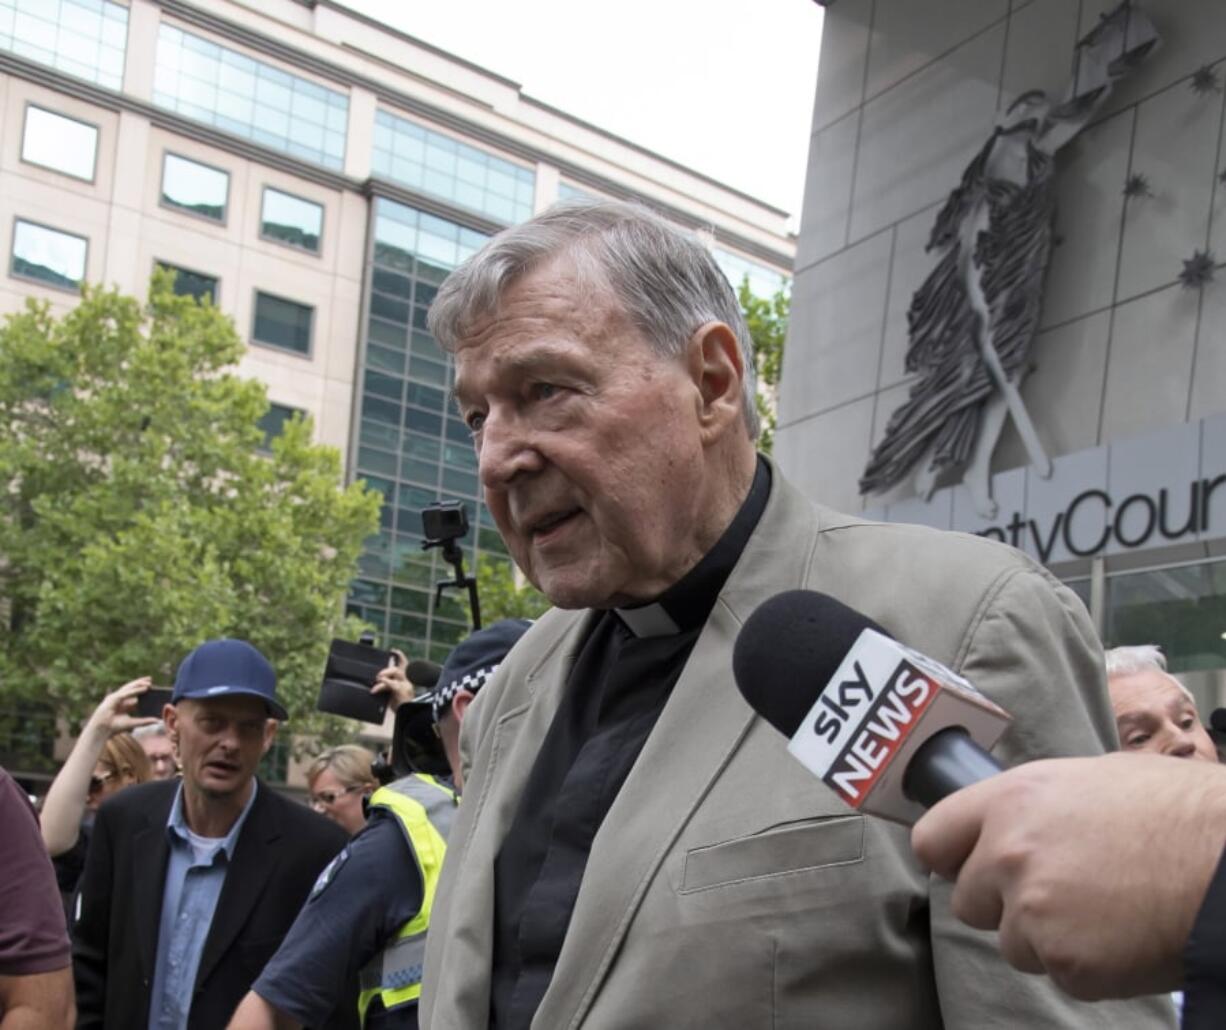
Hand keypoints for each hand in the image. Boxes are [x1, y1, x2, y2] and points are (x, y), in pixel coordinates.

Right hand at [84, 677, 159, 737]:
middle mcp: (119, 699)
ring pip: (129, 688)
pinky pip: (126, 693)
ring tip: (149, 682)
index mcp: (123, 704)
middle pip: (131, 689)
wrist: (103, 730)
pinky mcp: (113, 698)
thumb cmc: (115, 727)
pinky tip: (144, 689)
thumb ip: (145, 721)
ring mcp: (115, 698)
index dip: (142, 691)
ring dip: (139, 684)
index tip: (152, 687)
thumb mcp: (133, 723)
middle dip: (140, 683)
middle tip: (151, 680)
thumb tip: (158, 721)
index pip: (134, 695)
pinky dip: (135, 690)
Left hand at [372, 649, 413, 710]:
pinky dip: (384, 683)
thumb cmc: (401, 707)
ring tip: (377, 679)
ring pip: (396, 672)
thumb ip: (389, 687)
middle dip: (387, 669)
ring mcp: (406, 685)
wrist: (410, 717)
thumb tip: (378, 682)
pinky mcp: (402, 691)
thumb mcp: (395, 695)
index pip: (405, 665)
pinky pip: (392, 684)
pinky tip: (377, 686)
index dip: (400, 656)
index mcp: (406, 681)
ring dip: (385, 674)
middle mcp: (408, 681)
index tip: (393, 651)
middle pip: (399, 668)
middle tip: (378, 676)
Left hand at [911, 752, 1225, 999]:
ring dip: (1047, 937)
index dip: (950, 857)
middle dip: (1003, 903)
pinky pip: (1059, 973)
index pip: (933, 838)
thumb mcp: (1091, 778)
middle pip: (967, 900)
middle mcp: (1008, 854)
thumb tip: (1018, 818)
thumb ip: (1037, 804)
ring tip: (1105, 910)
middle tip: (1060, 893)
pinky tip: (1124, 936)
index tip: (966, 865)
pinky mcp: (1066, 962)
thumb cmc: (1175, 812)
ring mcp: (1033, 911)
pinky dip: (1086, 965)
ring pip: (1013, 942)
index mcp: (1010, 801)